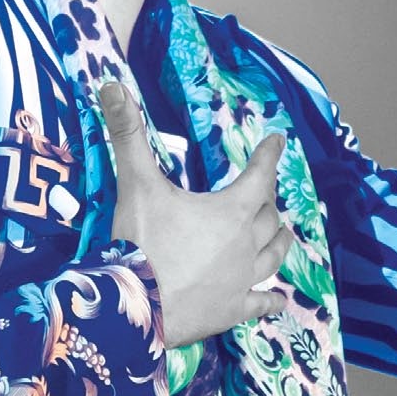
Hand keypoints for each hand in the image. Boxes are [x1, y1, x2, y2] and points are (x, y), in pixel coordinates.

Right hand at [99, 81, 293, 349]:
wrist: (134, 307)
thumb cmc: (138, 242)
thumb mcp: (135, 183)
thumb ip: (128, 134)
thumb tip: (111, 84)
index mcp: (231, 210)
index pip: (261, 175)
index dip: (269, 155)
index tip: (277, 141)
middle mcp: (246, 244)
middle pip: (269, 217)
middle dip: (269, 202)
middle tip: (266, 193)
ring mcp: (242, 281)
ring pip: (274, 256)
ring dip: (280, 242)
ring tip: (285, 235)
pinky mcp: (232, 311)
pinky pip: (262, 304)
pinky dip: (272, 301)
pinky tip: (279, 302)